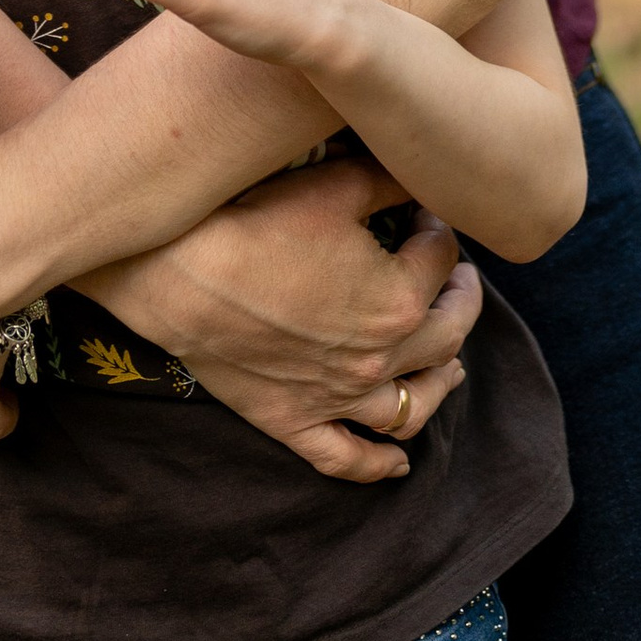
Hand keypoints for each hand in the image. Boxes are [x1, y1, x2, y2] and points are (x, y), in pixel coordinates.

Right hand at [94, 165, 478, 482]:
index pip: (441, 260)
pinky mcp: (296, 423)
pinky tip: (399, 464)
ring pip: (414, 406)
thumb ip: (390, 179)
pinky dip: (379, 466)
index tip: (425, 211)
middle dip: (461, 300)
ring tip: (452, 363)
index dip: (438, 229)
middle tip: (459, 277)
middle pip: (446, 336)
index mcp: (398, 300)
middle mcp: (380, 358)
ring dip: (442, 383)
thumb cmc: (255, 222)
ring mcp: (339, 398)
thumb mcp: (333, 184)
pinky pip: (348, 458)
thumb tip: (419, 175)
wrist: (179, 275)